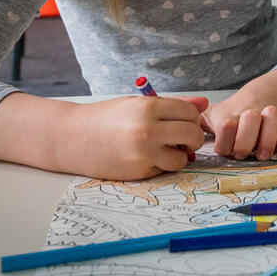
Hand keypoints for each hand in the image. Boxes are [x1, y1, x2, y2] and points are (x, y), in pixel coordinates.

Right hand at [66, 95, 208, 179]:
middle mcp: (147, 130)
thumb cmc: (107, 117)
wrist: (72, 137)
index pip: (189, 112)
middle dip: (192, 137)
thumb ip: (172, 104)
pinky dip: (162, 165)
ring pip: (182, 158)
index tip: (183, 120)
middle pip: (192, 134)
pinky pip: (164, 170)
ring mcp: (143, 154)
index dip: (191, 116)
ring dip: (179, 155)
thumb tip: (204, 103)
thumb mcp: (138, 103)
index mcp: (148, 107)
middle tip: (183, 138)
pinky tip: (148, 157)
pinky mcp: (138, 172)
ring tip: (165, 148)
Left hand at [200, 98, 276, 160]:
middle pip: (249, 118)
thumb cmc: (234, 113)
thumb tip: (181, 130)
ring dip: (267, 138)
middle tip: (242, 152)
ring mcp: (272, 114)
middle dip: (245, 140)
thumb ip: (196, 123)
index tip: (224, 149)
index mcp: (231, 115)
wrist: (265, 91)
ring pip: (273, 116)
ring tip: (262, 154)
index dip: (224, 142)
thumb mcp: (213, 115)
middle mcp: (252, 112)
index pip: (226, 126)